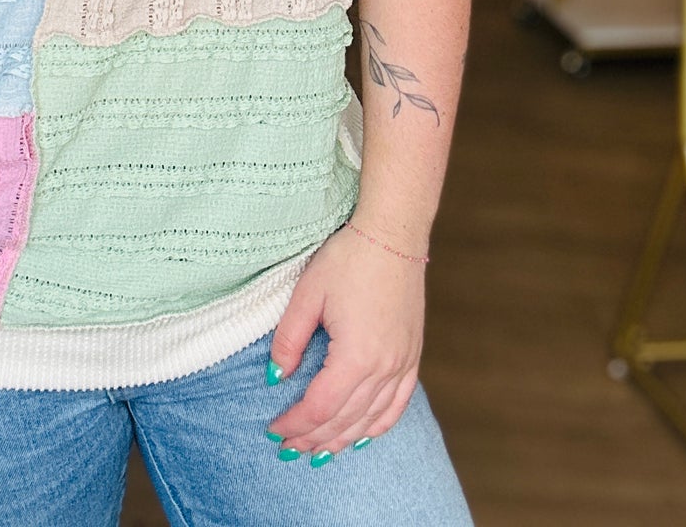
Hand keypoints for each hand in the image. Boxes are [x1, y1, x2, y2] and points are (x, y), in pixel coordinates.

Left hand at [265, 225, 424, 457]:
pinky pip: (398, 405)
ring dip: (343, 439)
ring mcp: (403, 363)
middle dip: (314, 439)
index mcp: (357, 356)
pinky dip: (378, 426)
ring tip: (318, 451)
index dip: (295, 424)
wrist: (393, 234)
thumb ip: (289, 339)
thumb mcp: (308, 293)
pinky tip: (362, 435)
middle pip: (345, 420)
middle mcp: (384, 367)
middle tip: (288, 448)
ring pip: (371, 419)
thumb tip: (275, 377)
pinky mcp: (412, 356)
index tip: (273, 430)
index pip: (320, 407)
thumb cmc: (348, 257)